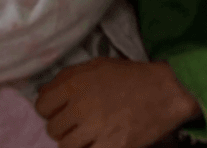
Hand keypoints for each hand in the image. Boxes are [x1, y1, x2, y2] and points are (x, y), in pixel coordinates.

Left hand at [36, 58, 201, 147]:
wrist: (164, 92)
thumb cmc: (130, 77)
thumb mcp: (95, 66)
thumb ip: (66, 78)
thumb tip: (43, 93)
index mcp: (74, 85)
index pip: (41, 106)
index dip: (49, 109)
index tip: (59, 110)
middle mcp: (81, 108)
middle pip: (52, 128)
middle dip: (62, 126)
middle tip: (76, 123)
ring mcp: (95, 130)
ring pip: (66, 146)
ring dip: (74, 142)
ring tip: (87, 135)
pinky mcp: (111, 147)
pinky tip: (98, 142)